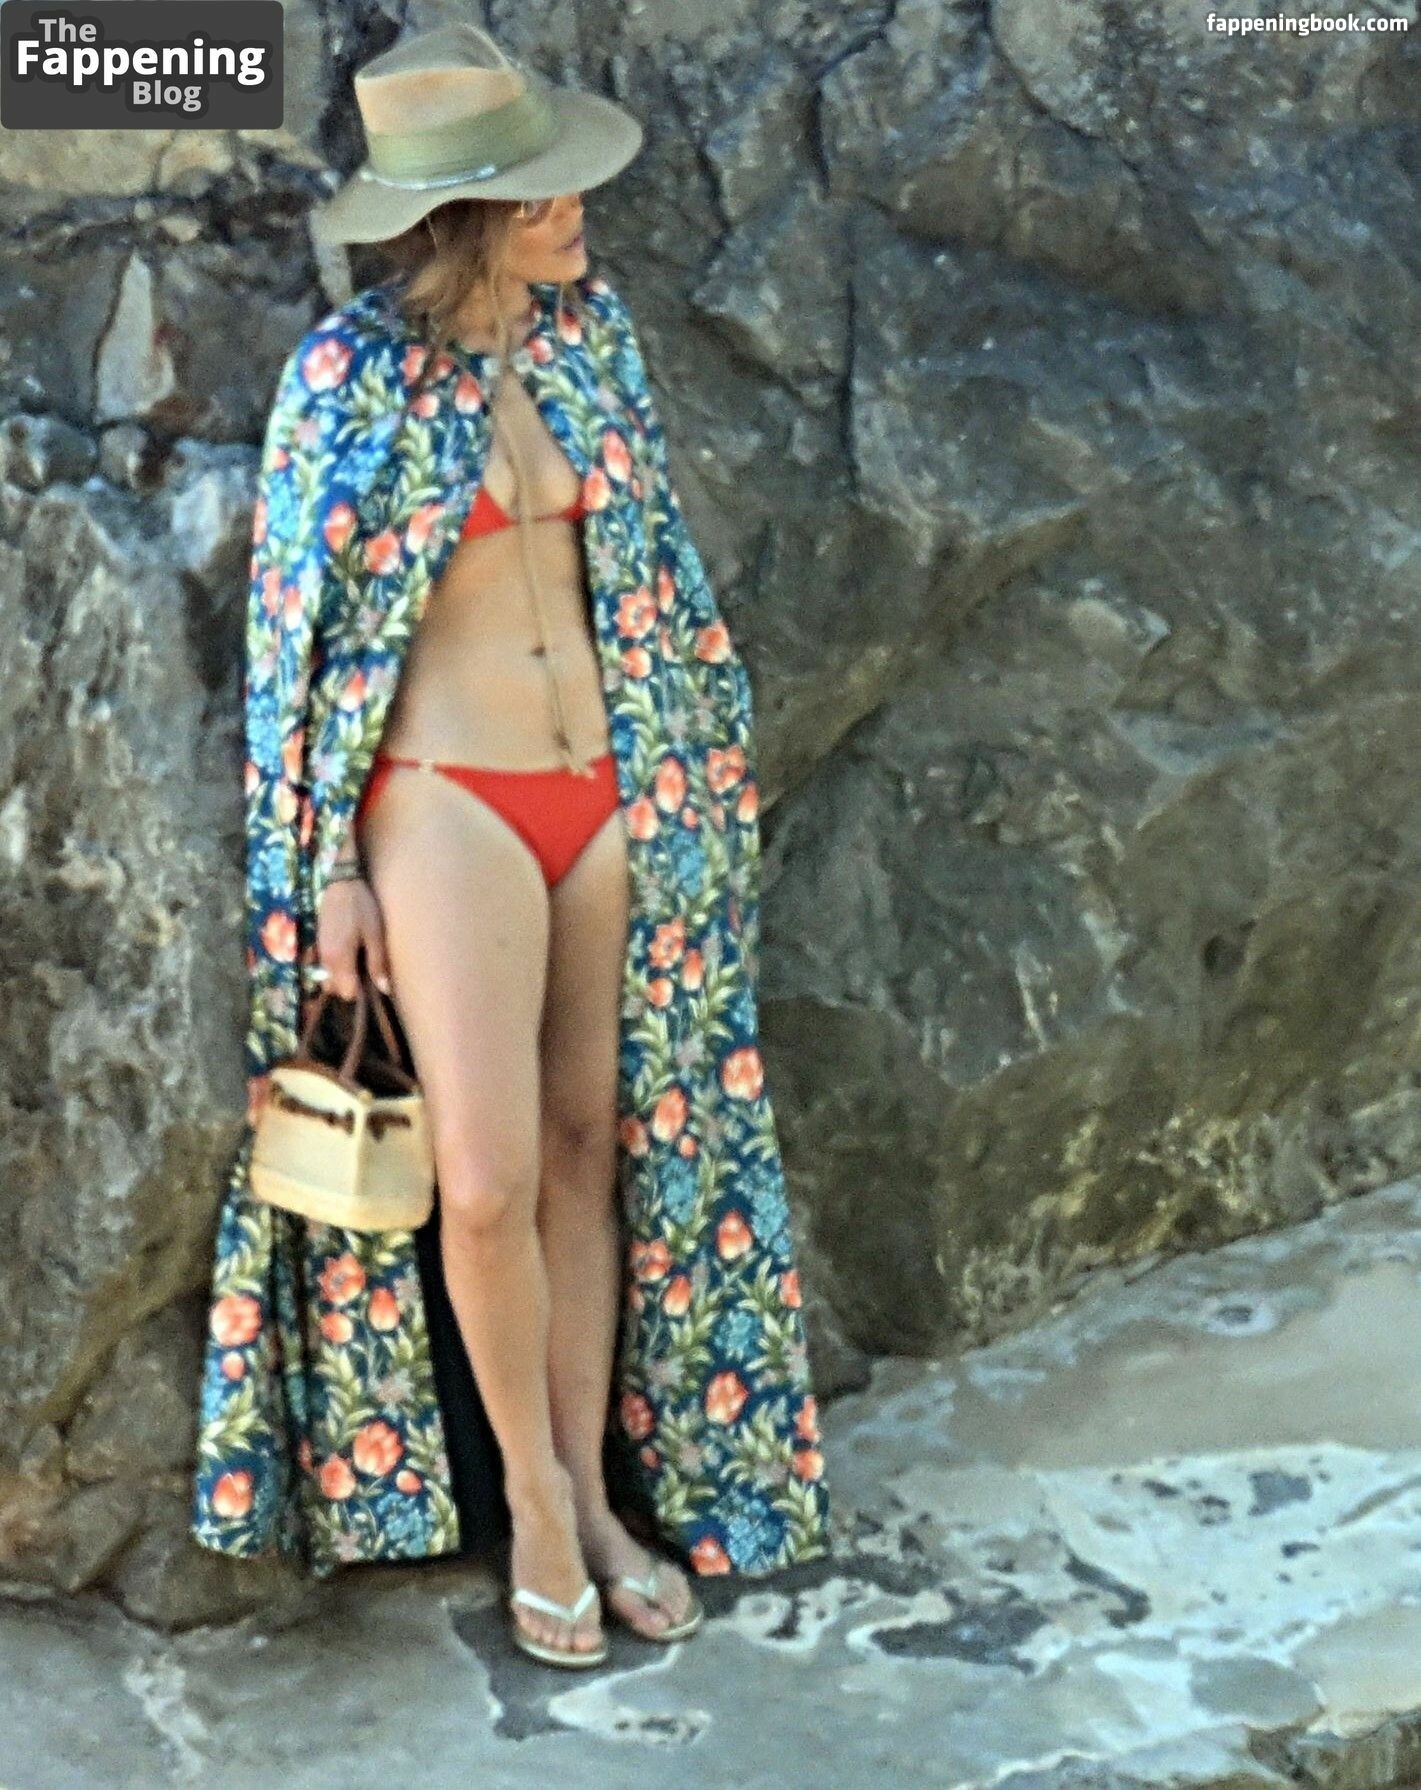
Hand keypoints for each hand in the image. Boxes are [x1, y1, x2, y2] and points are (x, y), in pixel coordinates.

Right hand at [316, 876, 393, 1002]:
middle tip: (367, 970)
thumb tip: (384, 990)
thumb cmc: (362, 908)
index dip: (360, 992)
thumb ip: (377, 964)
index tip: (372, 980)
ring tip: (360, 960)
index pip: (346, 993)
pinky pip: (325, 965)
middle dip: (350, 985)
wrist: (342, 883)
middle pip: (334, 988)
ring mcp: (319, 951)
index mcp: (339, 959)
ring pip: (328, 977)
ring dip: (342, 976)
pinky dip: (337, 966)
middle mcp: (325, 959)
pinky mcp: (318, 943)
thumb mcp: (375, 935)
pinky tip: (350, 951)